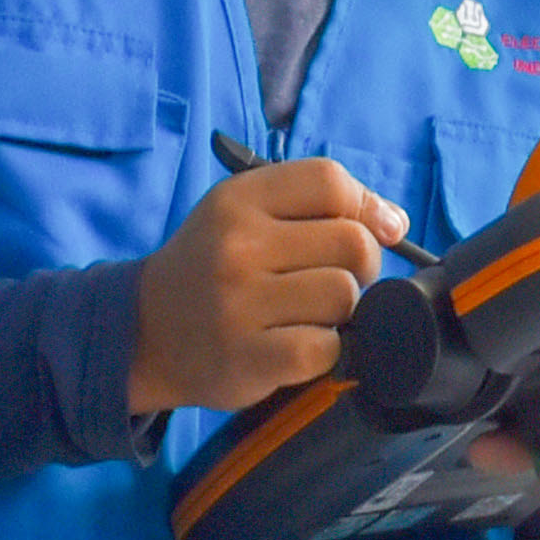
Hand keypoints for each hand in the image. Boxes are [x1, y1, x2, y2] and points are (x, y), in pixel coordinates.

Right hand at [131, 155, 407, 417]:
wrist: (144, 332)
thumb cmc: (211, 269)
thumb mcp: (244, 215)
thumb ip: (317, 205)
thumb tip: (396, 222)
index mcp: (238, 200)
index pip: (330, 181)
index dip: (365, 206)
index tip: (373, 230)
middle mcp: (236, 246)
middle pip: (352, 242)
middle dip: (359, 265)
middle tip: (329, 279)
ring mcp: (239, 303)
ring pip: (344, 296)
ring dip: (339, 311)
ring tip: (304, 314)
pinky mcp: (247, 357)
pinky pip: (326, 347)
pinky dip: (324, 350)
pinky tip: (295, 344)